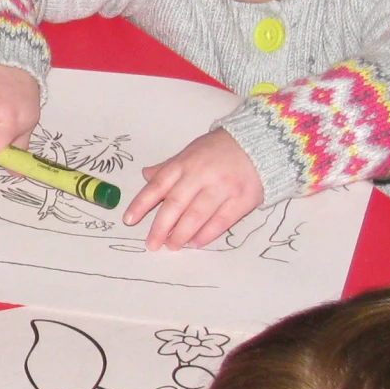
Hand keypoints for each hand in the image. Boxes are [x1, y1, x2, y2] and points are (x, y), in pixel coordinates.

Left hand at [125, 128, 263, 249]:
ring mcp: (222, 187)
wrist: (260, 142)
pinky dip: (206, 234)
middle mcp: (201, 175)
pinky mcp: (242, 199)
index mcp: (184, 163)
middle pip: (176, 204)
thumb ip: (169, 167)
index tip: (129, 220)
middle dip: (161, 227)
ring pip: (197, 215)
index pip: (158, 185)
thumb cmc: (219, 150)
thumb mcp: (190, 152)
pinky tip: (196, 243)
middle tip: (152, 244)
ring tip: (172, 246)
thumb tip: (146, 176)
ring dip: (182, 234)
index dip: (141, 203)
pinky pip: (221, 221)